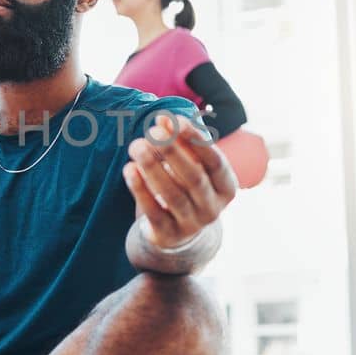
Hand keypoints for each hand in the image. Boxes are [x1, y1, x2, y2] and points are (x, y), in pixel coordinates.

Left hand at [123, 112, 236, 248]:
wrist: (177, 230)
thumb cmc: (185, 186)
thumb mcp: (190, 164)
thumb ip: (179, 142)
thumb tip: (162, 119)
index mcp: (225, 187)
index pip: (214, 161)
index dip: (196, 140)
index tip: (176, 119)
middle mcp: (213, 208)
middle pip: (193, 178)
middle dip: (173, 152)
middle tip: (153, 132)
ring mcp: (192, 225)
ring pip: (172, 195)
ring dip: (153, 168)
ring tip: (137, 145)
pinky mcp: (168, 235)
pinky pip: (153, 211)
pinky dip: (140, 190)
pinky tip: (129, 169)